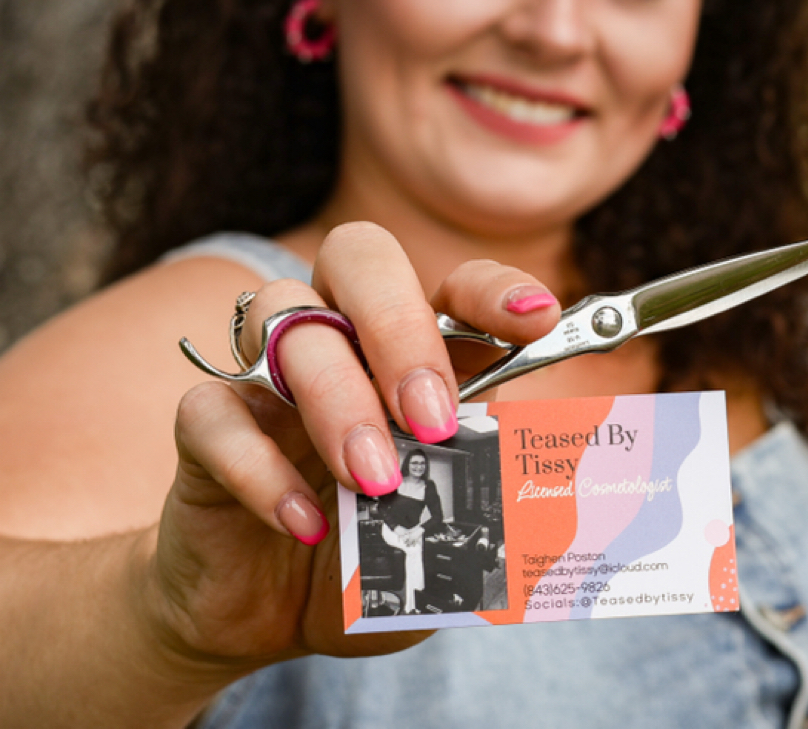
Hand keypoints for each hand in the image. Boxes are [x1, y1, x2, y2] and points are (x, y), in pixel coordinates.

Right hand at [148, 222, 558, 668]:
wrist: (264, 611)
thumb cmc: (369, 559)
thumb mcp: (441, 539)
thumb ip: (482, 510)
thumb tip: (539, 499)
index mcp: (414, 355)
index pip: (455, 288)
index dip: (494, 290)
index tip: (538, 316)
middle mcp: (343, 343)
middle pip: (358, 258)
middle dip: (399, 326)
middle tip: (429, 414)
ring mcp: (269, 375)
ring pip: (284, 319)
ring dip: (336, 397)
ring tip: (372, 480)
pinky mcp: (207, 426)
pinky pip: (212, 410)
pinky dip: (259, 467)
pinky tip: (301, 525)